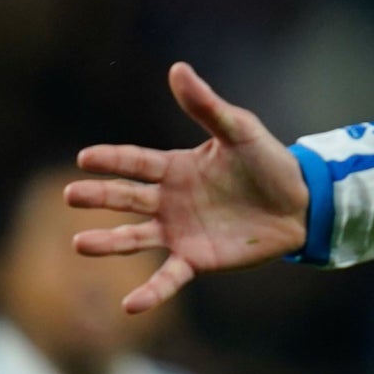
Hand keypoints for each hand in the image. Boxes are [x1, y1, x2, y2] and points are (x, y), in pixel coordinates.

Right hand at [66, 63, 309, 313]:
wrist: (303, 203)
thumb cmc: (270, 162)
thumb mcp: (240, 130)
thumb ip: (206, 106)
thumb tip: (177, 68)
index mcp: (176, 168)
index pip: (135, 162)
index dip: (111, 160)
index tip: (84, 158)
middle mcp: (169, 201)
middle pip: (126, 198)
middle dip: (98, 197)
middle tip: (70, 195)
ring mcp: (179, 232)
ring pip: (135, 237)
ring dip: (108, 242)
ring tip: (79, 243)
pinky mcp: (197, 259)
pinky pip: (168, 277)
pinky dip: (150, 291)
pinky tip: (130, 304)